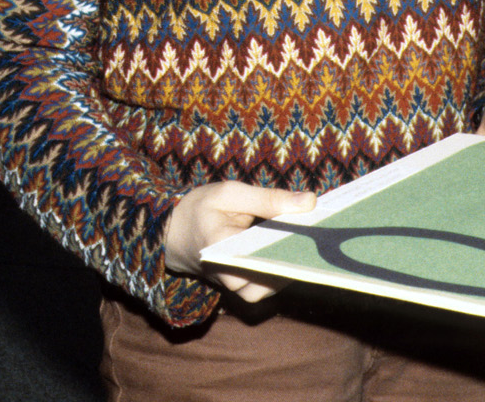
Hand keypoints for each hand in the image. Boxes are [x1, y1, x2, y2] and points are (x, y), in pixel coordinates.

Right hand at [164, 181, 315, 301]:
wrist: (170, 233)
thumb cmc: (200, 208)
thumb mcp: (230, 193)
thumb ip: (269, 198)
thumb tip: (310, 201)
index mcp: (219, 244)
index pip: (262, 249)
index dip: (290, 240)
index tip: (312, 228)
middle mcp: (225, 272)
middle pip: (267, 274)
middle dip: (292, 257)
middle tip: (314, 241)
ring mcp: (230, 285)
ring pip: (265, 289)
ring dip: (286, 270)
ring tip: (303, 249)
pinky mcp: (236, 289)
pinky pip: (261, 290)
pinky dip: (278, 276)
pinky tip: (290, 257)